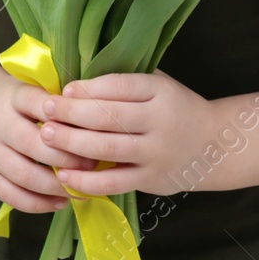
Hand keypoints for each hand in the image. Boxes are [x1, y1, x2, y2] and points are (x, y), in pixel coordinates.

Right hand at [0, 74, 101, 214]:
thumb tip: (97, 123)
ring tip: (81, 189)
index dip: (65, 118)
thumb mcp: (34, 88)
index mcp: (13, 96)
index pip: (39, 104)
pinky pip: (11, 196)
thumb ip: (59, 102)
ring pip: (24, 175)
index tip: (93, 130)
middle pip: (32, 145)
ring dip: (56, 186)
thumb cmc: (18, 101)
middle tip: (93, 164)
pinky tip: (61, 202)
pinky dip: (38, 204)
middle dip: (67, 158)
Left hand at [40, 69, 220, 196]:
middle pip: (108, 117)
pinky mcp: (150, 179)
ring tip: (46, 135)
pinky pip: (113, 182)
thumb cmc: (176, 109)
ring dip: (72, 142)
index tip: (65, 89)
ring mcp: (154, 153)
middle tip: (45, 109)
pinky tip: (63, 175)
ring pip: (106, 148)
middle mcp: (158, 121)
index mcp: (160, 92)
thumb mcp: (160, 85)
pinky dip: (86, 181)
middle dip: (71, 113)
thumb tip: (78, 77)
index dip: (89, 88)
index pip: (120, 87)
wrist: (213, 146)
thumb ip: (127, 82)